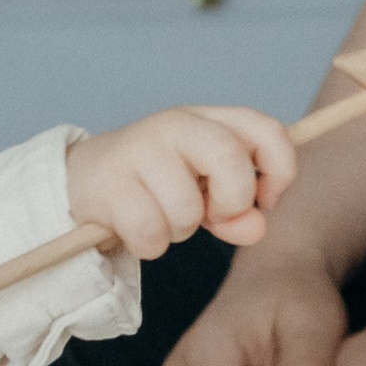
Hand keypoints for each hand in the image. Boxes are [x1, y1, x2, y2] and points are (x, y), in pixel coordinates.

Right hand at [67, 102, 297, 264]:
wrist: (86, 182)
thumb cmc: (157, 187)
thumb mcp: (205, 195)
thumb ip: (237, 211)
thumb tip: (254, 228)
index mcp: (208, 120)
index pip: (267, 130)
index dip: (280, 170)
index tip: (266, 200)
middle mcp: (176, 124)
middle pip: (230, 160)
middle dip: (232, 202)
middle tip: (212, 215)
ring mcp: (140, 148)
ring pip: (186, 208)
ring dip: (179, 230)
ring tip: (161, 217)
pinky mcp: (111, 182)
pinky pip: (150, 231)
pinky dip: (149, 245)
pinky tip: (136, 229)